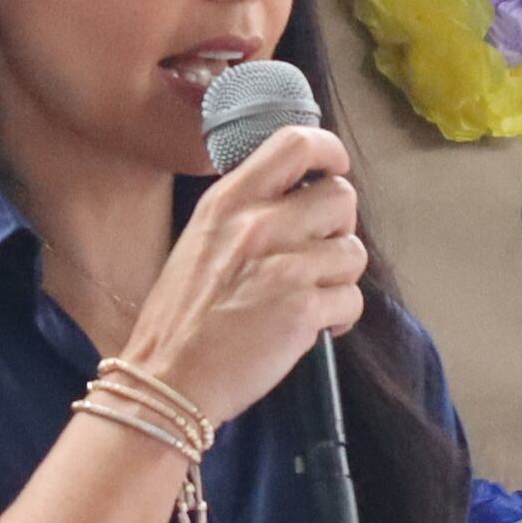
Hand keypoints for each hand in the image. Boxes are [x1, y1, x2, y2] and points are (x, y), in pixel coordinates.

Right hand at [119, 120, 366, 425]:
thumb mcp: (201, 240)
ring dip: (338, 277)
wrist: (168, 379)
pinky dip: (340, 317)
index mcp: (229, 202)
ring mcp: (284, 266)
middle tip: (315, 254)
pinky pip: (352, 300)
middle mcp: (259, 225)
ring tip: (307, 296)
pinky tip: (312, 326)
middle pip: (341, 197)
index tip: (334, 168)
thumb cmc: (182, 318)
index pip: (296, 144)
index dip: (328, 152)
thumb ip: (248, 212)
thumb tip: (300, 197)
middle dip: (339, 228)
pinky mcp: (304, 310)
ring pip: (353, 252)